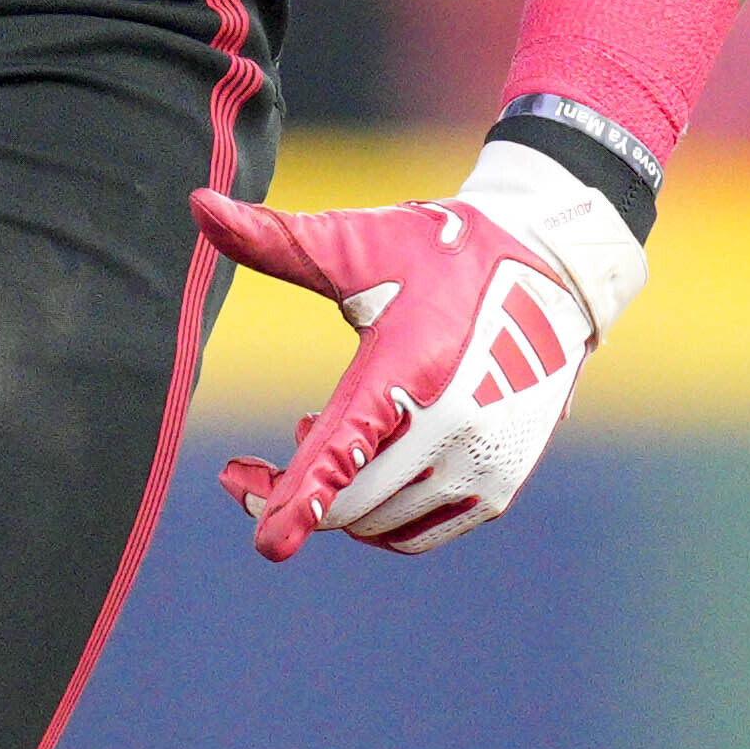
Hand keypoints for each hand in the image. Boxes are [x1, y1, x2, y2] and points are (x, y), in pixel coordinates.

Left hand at [191, 142, 645, 558]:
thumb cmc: (442, 253)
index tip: (269, 543)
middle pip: (349, 499)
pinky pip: (416, 532)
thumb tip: (198, 205)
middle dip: (286, 495)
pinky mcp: (499, 488)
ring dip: (335, 498)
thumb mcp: (360, 243)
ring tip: (316, 438)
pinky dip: (377, 514)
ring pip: (378, 523)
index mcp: (412, 368)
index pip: (346, 449)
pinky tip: (366, 462)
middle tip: (241, 473)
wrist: (551, 273)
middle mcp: (455, 425)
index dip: (302, 499)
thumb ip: (276, 241)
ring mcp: (483, 464)